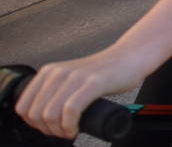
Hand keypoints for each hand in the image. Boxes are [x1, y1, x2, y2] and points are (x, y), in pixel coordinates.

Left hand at [16, 51, 141, 139]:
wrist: (129, 57)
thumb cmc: (102, 73)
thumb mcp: (69, 78)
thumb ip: (54, 91)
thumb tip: (40, 119)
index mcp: (49, 72)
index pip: (23, 107)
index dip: (33, 124)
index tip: (48, 127)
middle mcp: (58, 73)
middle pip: (36, 114)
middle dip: (46, 130)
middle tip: (62, 132)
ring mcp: (76, 77)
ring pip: (50, 114)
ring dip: (58, 131)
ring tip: (70, 131)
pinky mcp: (93, 83)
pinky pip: (70, 110)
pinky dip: (70, 126)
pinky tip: (76, 129)